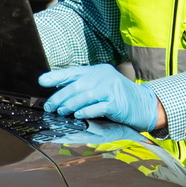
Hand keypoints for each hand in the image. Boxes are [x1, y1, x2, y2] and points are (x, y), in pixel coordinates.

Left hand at [40, 64, 165, 131]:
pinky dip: (86, 112)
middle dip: (60, 97)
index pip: (73, 72)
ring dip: (70, 106)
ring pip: (84, 96)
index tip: (42, 81)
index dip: (56, 77)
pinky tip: (78, 116)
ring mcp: (111, 88)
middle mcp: (103, 76)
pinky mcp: (117, 102)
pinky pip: (97, 107)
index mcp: (96, 70)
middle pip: (76, 86)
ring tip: (61, 112)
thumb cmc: (118, 97)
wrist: (143, 104)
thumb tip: (59, 93)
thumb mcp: (100, 86)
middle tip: (50, 107)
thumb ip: (84, 87)